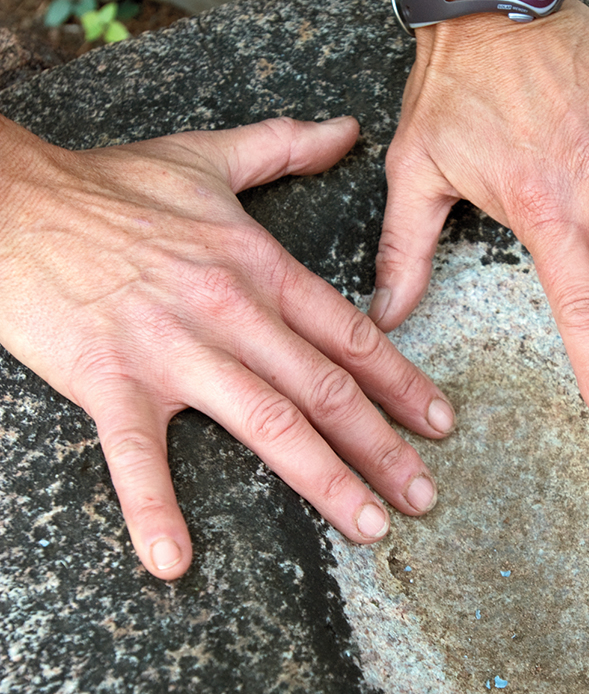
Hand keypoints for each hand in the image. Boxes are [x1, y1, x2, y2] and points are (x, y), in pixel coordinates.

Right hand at [0, 114, 455, 579]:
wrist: (10, 198)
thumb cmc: (106, 183)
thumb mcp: (205, 156)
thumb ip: (283, 145)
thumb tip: (346, 130)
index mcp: (255, 264)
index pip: (348, 331)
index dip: (402, 381)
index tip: (440, 422)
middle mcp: (229, 309)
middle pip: (324, 387)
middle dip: (383, 446)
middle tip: (425, 495)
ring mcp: (170, 348)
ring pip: (267, 421)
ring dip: (324, 479)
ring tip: (370, 526)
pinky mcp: (108, 380)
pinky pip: (135, 456)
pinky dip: (153, 510)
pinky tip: (174, 562)